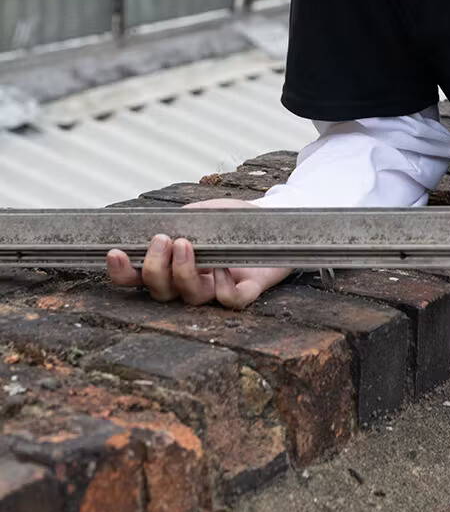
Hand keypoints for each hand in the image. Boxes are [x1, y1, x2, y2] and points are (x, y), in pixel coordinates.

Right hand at [105, 198, 293, 309]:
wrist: (274, 219)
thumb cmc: (233, 218)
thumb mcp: (202, 212)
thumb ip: (179, 219)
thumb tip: (157, 224)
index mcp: (174, 265)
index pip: (139, 279)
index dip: (123, 273)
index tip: (114, 253)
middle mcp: (191, 283)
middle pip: (161, 292)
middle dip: (155, 268)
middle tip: (161, 240)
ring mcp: (217, 288)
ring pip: (191, 297)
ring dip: (183, 272)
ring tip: (185, 243)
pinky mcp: (247, 290)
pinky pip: (230, 300)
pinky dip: (223, 288)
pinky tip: (221, 268)